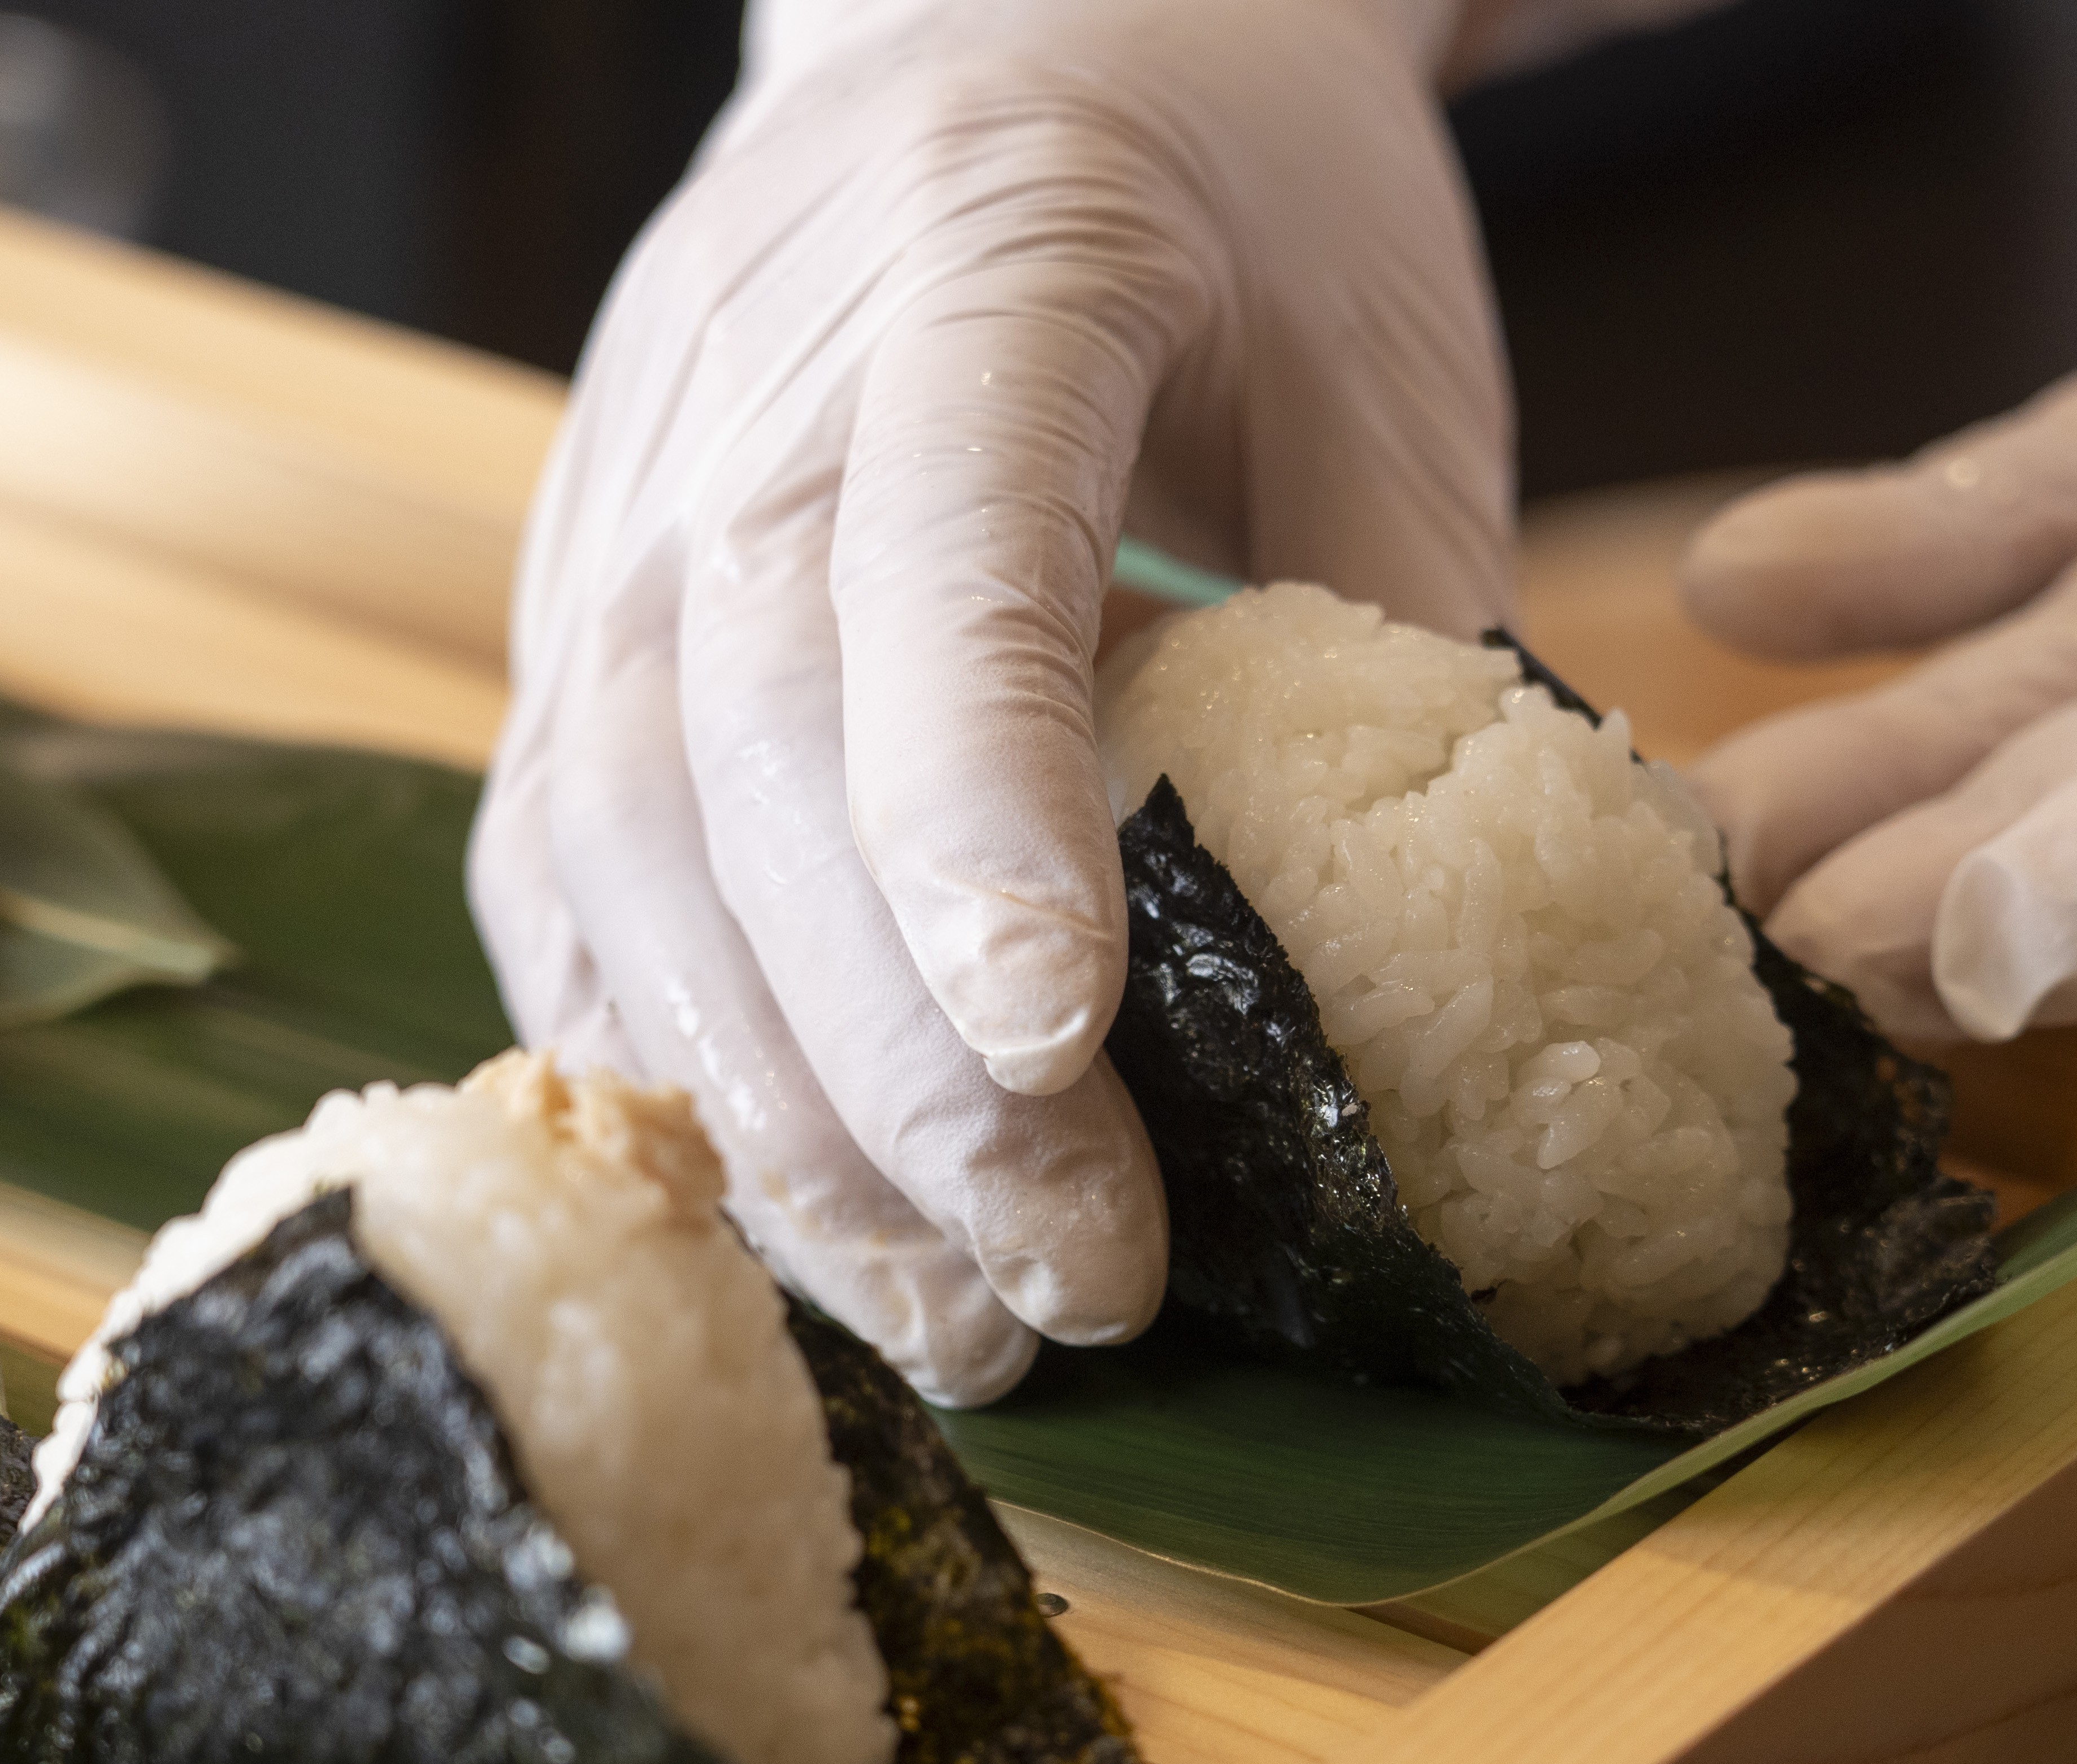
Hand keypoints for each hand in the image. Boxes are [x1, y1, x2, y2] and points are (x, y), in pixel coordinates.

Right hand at [475, 0, 1513, 1401]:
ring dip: (772, 1116)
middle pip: (738, 755)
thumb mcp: (1381, 351)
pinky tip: (788, 1216)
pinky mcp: (567, 619)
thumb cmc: (1229, 195)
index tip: (1054, 1038)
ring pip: (613, 844)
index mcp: (984, 268)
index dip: (968, 806)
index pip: (930, 557)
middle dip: (892, 1060)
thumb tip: (1522, 950)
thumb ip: (1410, 631)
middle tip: (1069, 1284)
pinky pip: (554, 870)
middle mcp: (739, 396)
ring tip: (949, 1321)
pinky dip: (657, 1061)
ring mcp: (614, 511)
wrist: (991, 20)